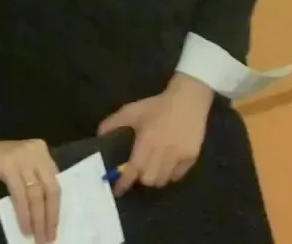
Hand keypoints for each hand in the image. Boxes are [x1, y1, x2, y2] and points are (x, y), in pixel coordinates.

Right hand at [0, 136, 60, 243]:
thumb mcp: (19, 166)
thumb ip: (33, 179)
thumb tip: (46, 212)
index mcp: (40, 150)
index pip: (55, 183)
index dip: (56, 208)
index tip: (54, 228)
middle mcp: (35, 151)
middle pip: (50, 189)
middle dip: (50, 216)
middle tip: (49, 237)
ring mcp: (22, 157)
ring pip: (36, 194)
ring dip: (38, 219)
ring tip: (38, 237)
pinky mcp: (8, 164)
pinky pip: (21, 195)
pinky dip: (24, 213)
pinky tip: (24, 227)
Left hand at [96, 75, 212, 195]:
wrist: (188, 100)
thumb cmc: (157, 106)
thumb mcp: (132, 110)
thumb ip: (113, 123)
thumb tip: (99, 136)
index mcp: (147, 140)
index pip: (134, 168)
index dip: (125, 182)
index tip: (118, 190)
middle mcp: (163, 151)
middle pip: (149, 179)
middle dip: (140, 179)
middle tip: (137, 172)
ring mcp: (179, 156)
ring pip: (163, 180)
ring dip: (155, 178)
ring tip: (151, 169)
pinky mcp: (192, 157)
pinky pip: (178, 176)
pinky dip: (170, 175)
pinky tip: (166, 166)